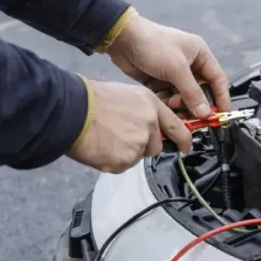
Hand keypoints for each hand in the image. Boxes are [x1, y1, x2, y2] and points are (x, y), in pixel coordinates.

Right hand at [67, 80, 192, 172]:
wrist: (73, 112)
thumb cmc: (92, 101)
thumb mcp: (126, 95)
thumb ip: (141, 111)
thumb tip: (145, 124)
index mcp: (151, 105)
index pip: (176, 126)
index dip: (184, 139)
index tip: (187, 147)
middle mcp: (150, 124)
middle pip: (155, 146)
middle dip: (143, 147)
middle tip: (121, 139)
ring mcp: (140, 142)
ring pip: (137, 156)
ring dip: (125, 153)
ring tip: (107, 139)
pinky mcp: (127, 159)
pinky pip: (123, 166)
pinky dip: (113, 161)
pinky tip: (102, 147)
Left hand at [107, 12, 230, 117]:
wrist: (122, 39)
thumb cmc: (154, 46)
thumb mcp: (176, 69)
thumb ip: (192, 92)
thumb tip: (205, 113)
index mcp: (200, 55)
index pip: (217, 79)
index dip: (221, 98)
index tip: (222, 115)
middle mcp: (190, 64)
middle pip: (200, 91)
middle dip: (195, 104)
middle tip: (190, 115)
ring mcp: (174, 73)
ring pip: (183, 97)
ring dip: (179, 104)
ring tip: (170, 104)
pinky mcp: (160, 81)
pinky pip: (169, 97)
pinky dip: (166, 102)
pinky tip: (160, 102)